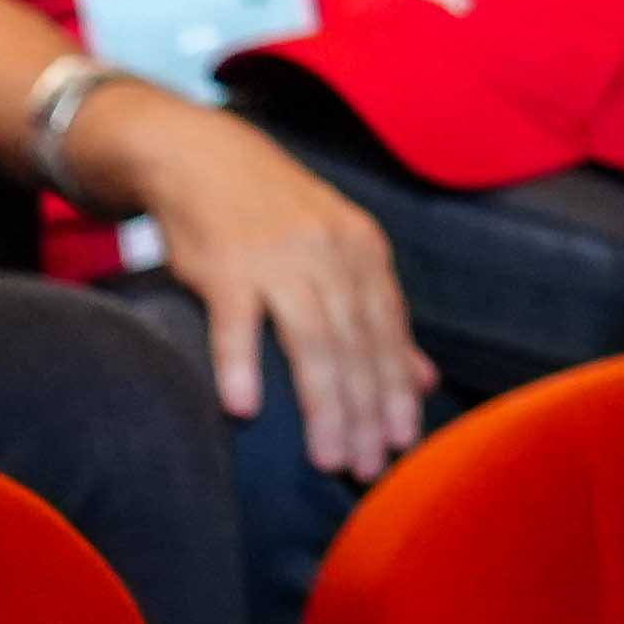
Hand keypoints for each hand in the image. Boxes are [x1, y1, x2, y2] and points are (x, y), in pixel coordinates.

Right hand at [90, 87, 437, 481]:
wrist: (201, 155)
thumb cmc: (273, 215)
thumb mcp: (337, 251)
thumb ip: (378, 315)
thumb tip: (423, 378)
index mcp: (362, 251)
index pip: (388, 332)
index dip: (396, 391)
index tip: (402, 444)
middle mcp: (330, 253)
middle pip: (356, 344)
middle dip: (366, 412)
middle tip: (367, 468)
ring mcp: (278, 258)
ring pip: (312, 340)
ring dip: (324, 404)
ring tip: (328, 458)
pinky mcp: (224, 265)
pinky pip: (236, 321)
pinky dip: (241, 364)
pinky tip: (246, 408)